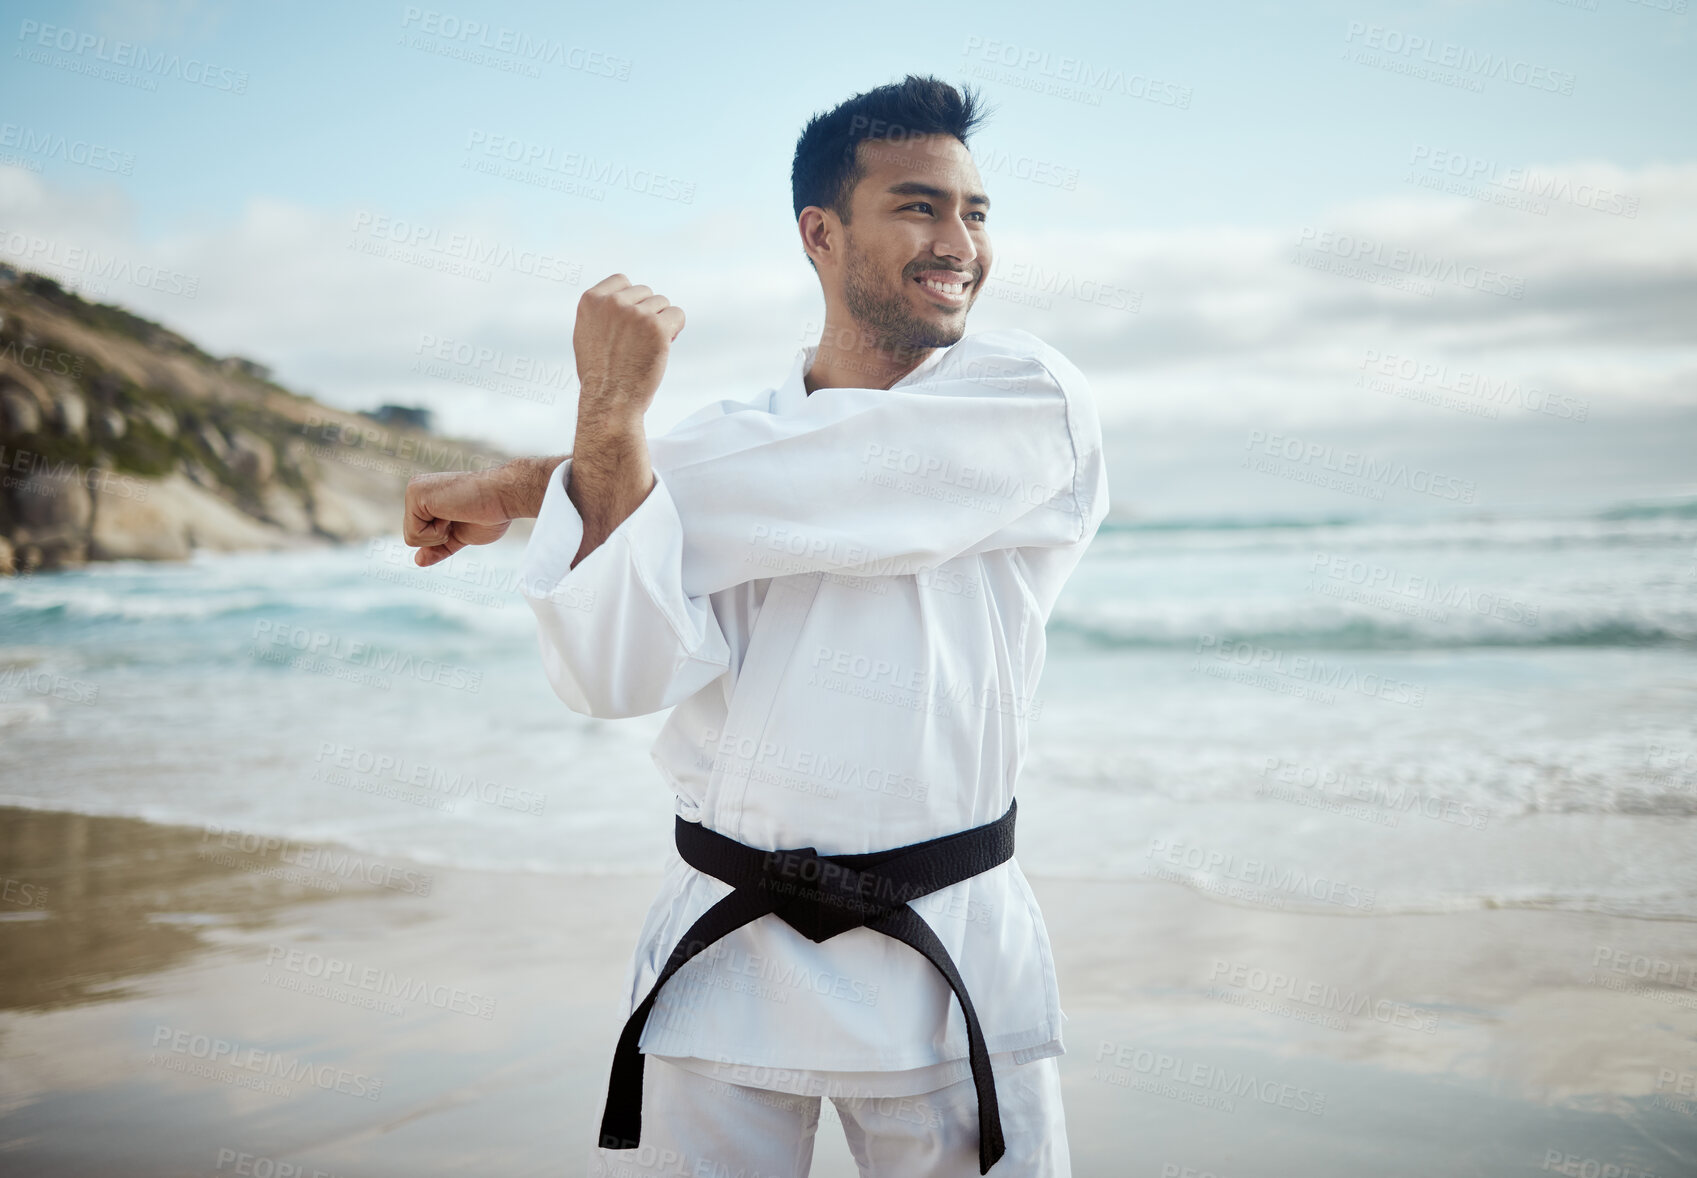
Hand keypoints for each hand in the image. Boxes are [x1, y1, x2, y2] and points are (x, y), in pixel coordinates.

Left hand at [404, 466, 518, 566]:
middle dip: (439, 538)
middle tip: (460, 516)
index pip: (420, 535)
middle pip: (412, 537)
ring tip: (456, 513)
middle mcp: (417, 490)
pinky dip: (437, 532)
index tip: (463, 518)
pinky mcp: (415, 494)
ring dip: (439, 535)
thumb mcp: (460, 536)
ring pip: (411, 538)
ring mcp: (414, 490)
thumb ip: (440, 547)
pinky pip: (414, 534)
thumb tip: (418, 561)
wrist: (504, 496)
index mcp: (426, 498)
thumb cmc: (490, 514)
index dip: (443, 539)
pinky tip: (451, 512)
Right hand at [573, 273, 685, 424]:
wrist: (610, 400)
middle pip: (645, 292)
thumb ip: (601, 312)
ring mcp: (635, 314)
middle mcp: (612, 303)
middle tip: (638, 341)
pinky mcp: (657, 327)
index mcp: (591, 300)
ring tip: (646, 347)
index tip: (629, 322)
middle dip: (647, 312)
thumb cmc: (599, 374)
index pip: (622, 281)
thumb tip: (621, 297)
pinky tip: (663, 346)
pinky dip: (675, 329)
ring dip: (661, 323)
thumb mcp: (586, 333)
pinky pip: (678, 315)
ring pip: (662, 303)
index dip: (631, 300)